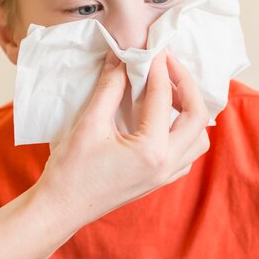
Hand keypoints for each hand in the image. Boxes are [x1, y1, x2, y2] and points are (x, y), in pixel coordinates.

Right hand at [36, 50, 209, 229]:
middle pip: (197, 117)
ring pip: (198, 139)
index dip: (158, 68)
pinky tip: (162, 121)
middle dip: (186, 85)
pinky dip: (183, 133)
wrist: (60, 209)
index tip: (152, 49)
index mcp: (151, 150)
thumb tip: (121, 59)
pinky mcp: (157, 181)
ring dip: (190, 112)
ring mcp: (164, 176)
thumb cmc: (70, 171)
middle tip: (167, 65)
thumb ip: (109, 88)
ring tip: (168, 92)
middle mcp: (166, 164)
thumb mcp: (89, 124)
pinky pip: (185, 155)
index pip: (162, 98)